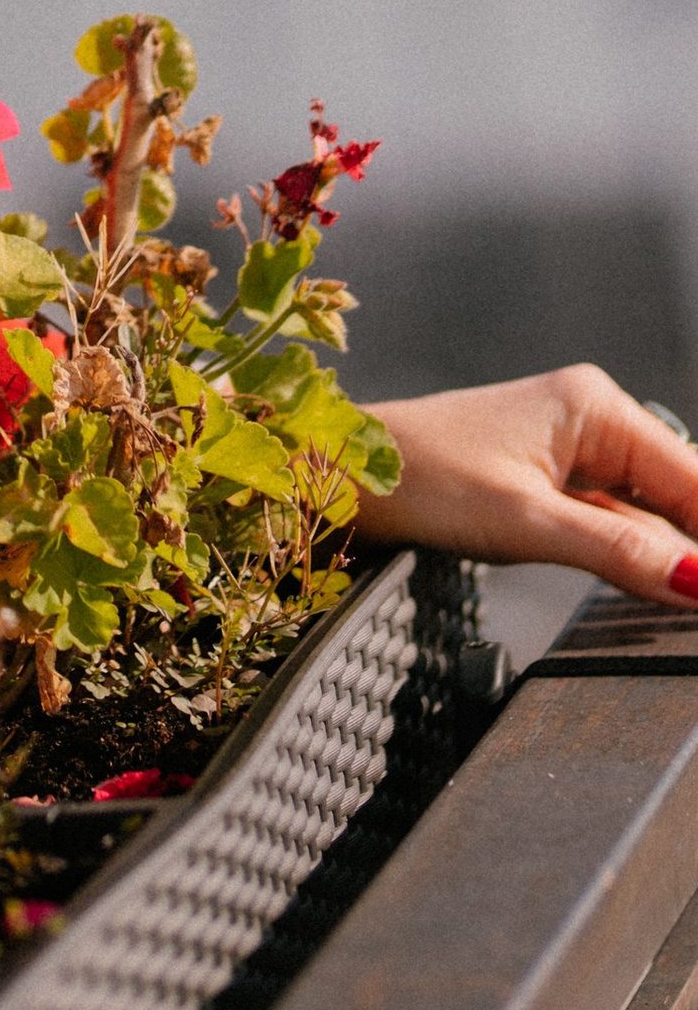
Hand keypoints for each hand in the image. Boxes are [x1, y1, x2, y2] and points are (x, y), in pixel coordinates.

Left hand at [359, 369, 697, 603]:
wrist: (346, 473)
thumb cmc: (417, 476)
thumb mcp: (526, 523)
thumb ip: (619, 553)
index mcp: (595, 407)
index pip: (695, 479)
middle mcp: (593, 419)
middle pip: (681, 495)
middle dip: (695, 551)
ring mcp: (574, 450)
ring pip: (652, 514)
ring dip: (671, 557)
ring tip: (687, 602)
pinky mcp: (553, 482)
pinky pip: (616, 522)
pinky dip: (636, 556)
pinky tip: (654, 588)